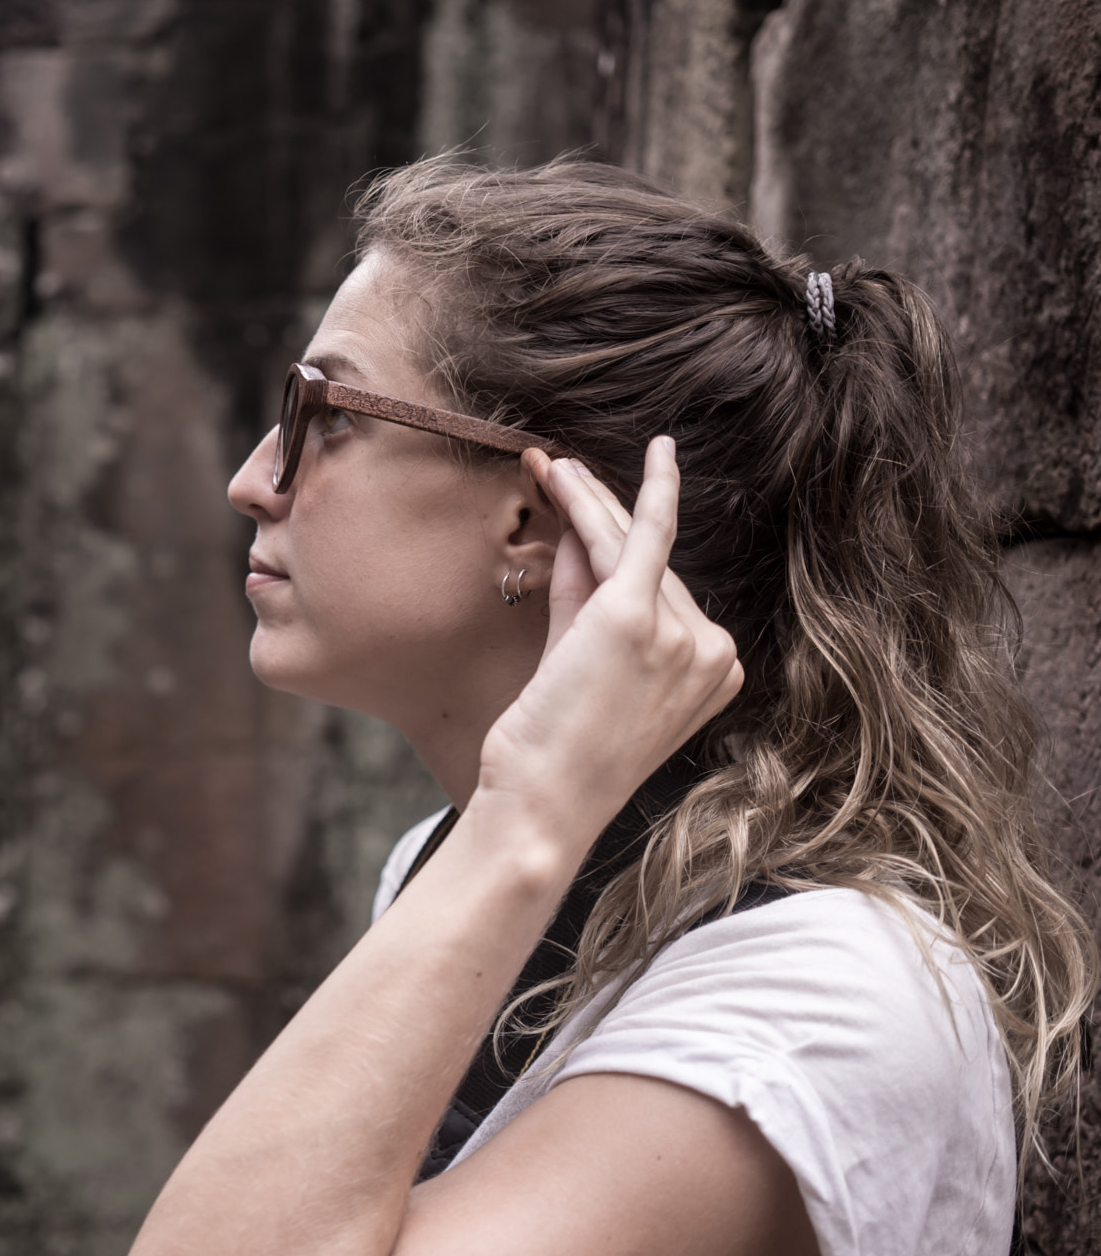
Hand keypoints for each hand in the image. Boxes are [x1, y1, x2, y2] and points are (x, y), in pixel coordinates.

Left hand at [475, 438, 742, 846]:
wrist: (543, 804)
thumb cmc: (554, 750)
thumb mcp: (579, 663)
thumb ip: (585, 598)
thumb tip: (580, 532)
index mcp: (713, 672)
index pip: (663, 589)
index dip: (617, 542)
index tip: (584, 502)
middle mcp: (712, 653)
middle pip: (652, 564)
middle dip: (601, 514)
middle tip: (558, 470)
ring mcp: (684, 636)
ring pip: (633, 548)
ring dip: (592, 502)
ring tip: (553, 466)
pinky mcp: (640, 620)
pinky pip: (641, 538)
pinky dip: (645, 490)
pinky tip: (654, 452)